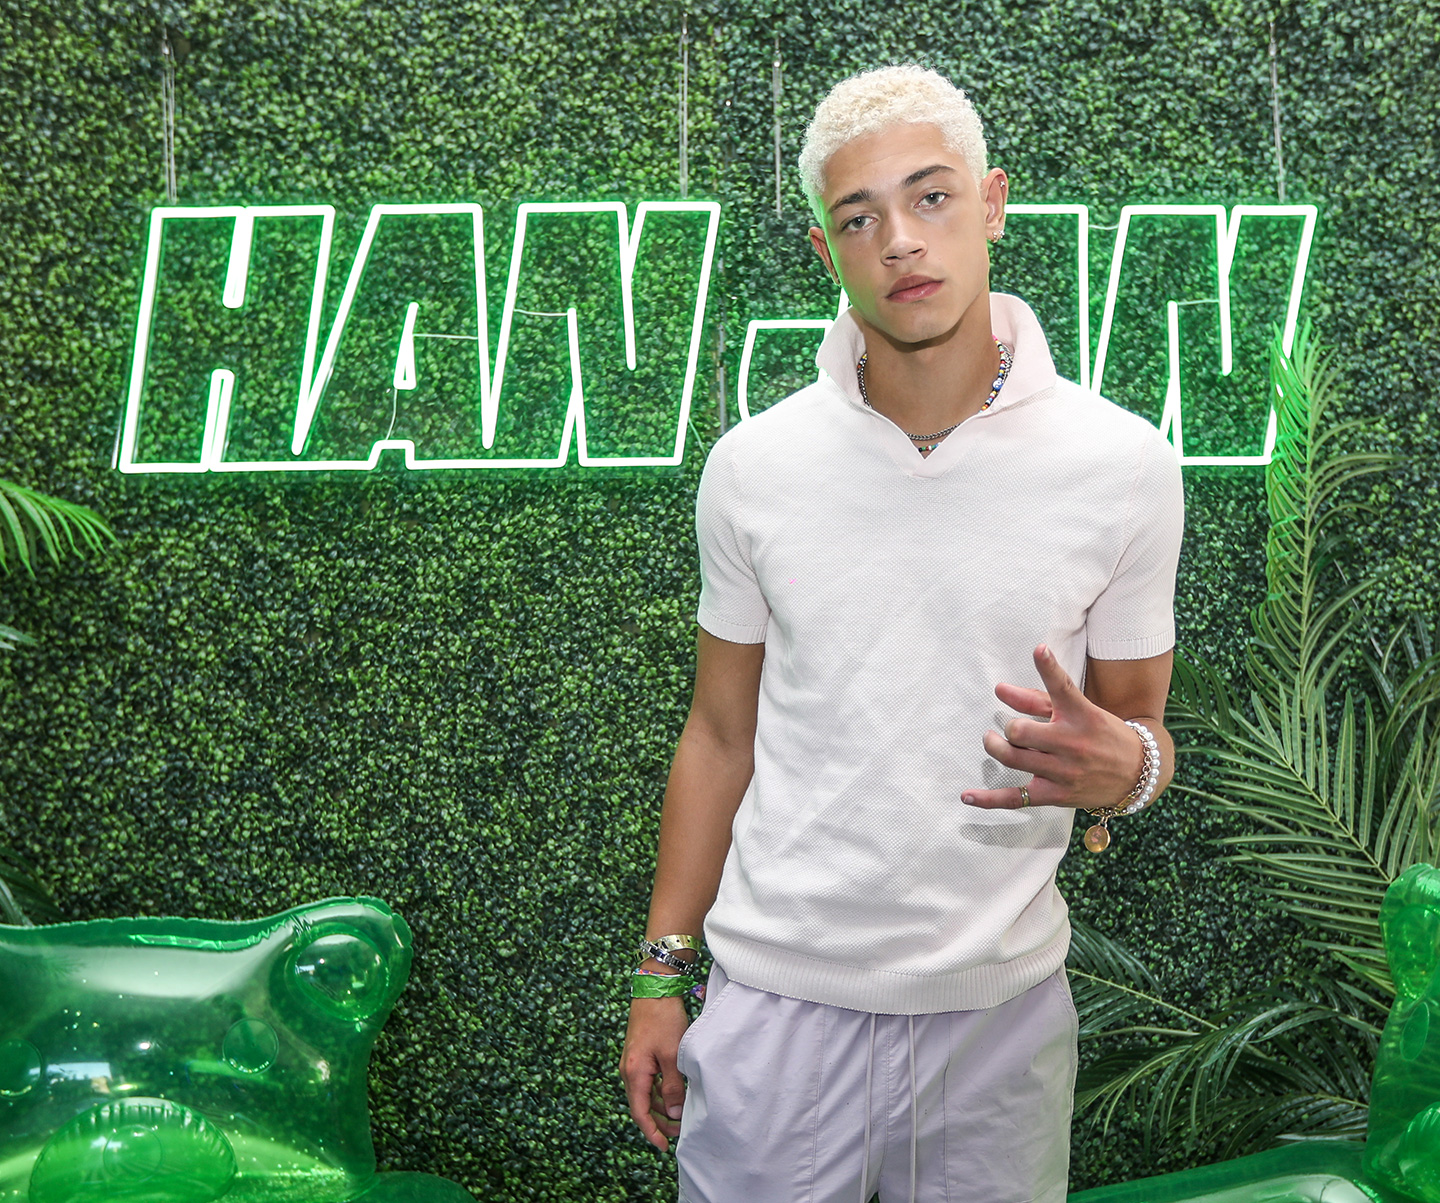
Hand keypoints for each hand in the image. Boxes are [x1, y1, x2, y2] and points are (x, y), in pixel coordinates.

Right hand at [619, 995, 689, 1151]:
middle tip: (679, 1132)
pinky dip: (659, 1091)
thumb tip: (675, 1112)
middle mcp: (629, 1070)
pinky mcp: (639, 1055)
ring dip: (661, 1106)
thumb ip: (673, 1085)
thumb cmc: (663, 1019)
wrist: (654, 989)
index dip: (652, 1132)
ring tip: (681, 1114)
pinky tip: (674, 1093)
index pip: (640, 1112)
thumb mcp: (672, 1054)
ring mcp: (633, 1063)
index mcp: (634, 1073)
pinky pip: (648, 1081)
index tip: (664, 1147)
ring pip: (646, 1094)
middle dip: (660, 1121)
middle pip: (642, 1106)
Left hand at [962, 644, 1144, 810]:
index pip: (1063, 687)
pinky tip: (967, 795)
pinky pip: (1015, 798)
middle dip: (1010, 727)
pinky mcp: (1055, 795)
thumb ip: (1037, 698)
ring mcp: (1063, 772)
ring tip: (994, 741)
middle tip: (1011, 728)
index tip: (1039, 650)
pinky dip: (989, 799)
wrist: (1137, 773)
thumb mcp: (1079, 711)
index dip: (1049, 667)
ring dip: (995, 747)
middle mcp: (1072, 743)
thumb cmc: (1101, 735)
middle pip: (1021, 731)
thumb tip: (1000, 689)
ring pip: (1013, 759)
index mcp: (1081, 715)